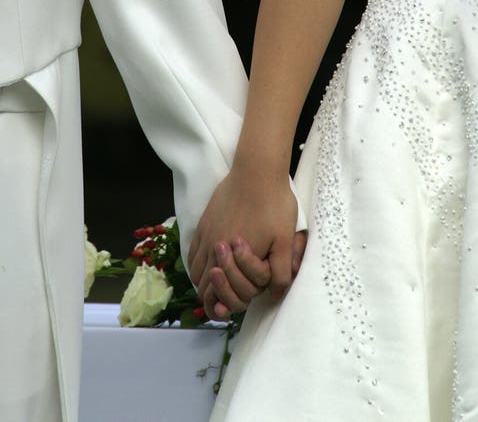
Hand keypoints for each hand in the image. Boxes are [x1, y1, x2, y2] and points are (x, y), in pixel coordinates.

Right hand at [188, 169, 299, 319]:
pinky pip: (192, 252)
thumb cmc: (274, 204)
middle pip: (203, 287)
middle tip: (227, 299)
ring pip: (195, 271)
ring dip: (206, 281)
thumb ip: (280, 271)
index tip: (235, 306)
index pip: (218, 296)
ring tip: (220, 282)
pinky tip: (210, 262)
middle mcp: (214, 248)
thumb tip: (275, 293)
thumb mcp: (285, 240)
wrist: (257, 170)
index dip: (225, 307)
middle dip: (215, 297)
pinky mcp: (204, 221)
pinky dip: (197, 264)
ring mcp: (206, 234)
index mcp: (234, 258)